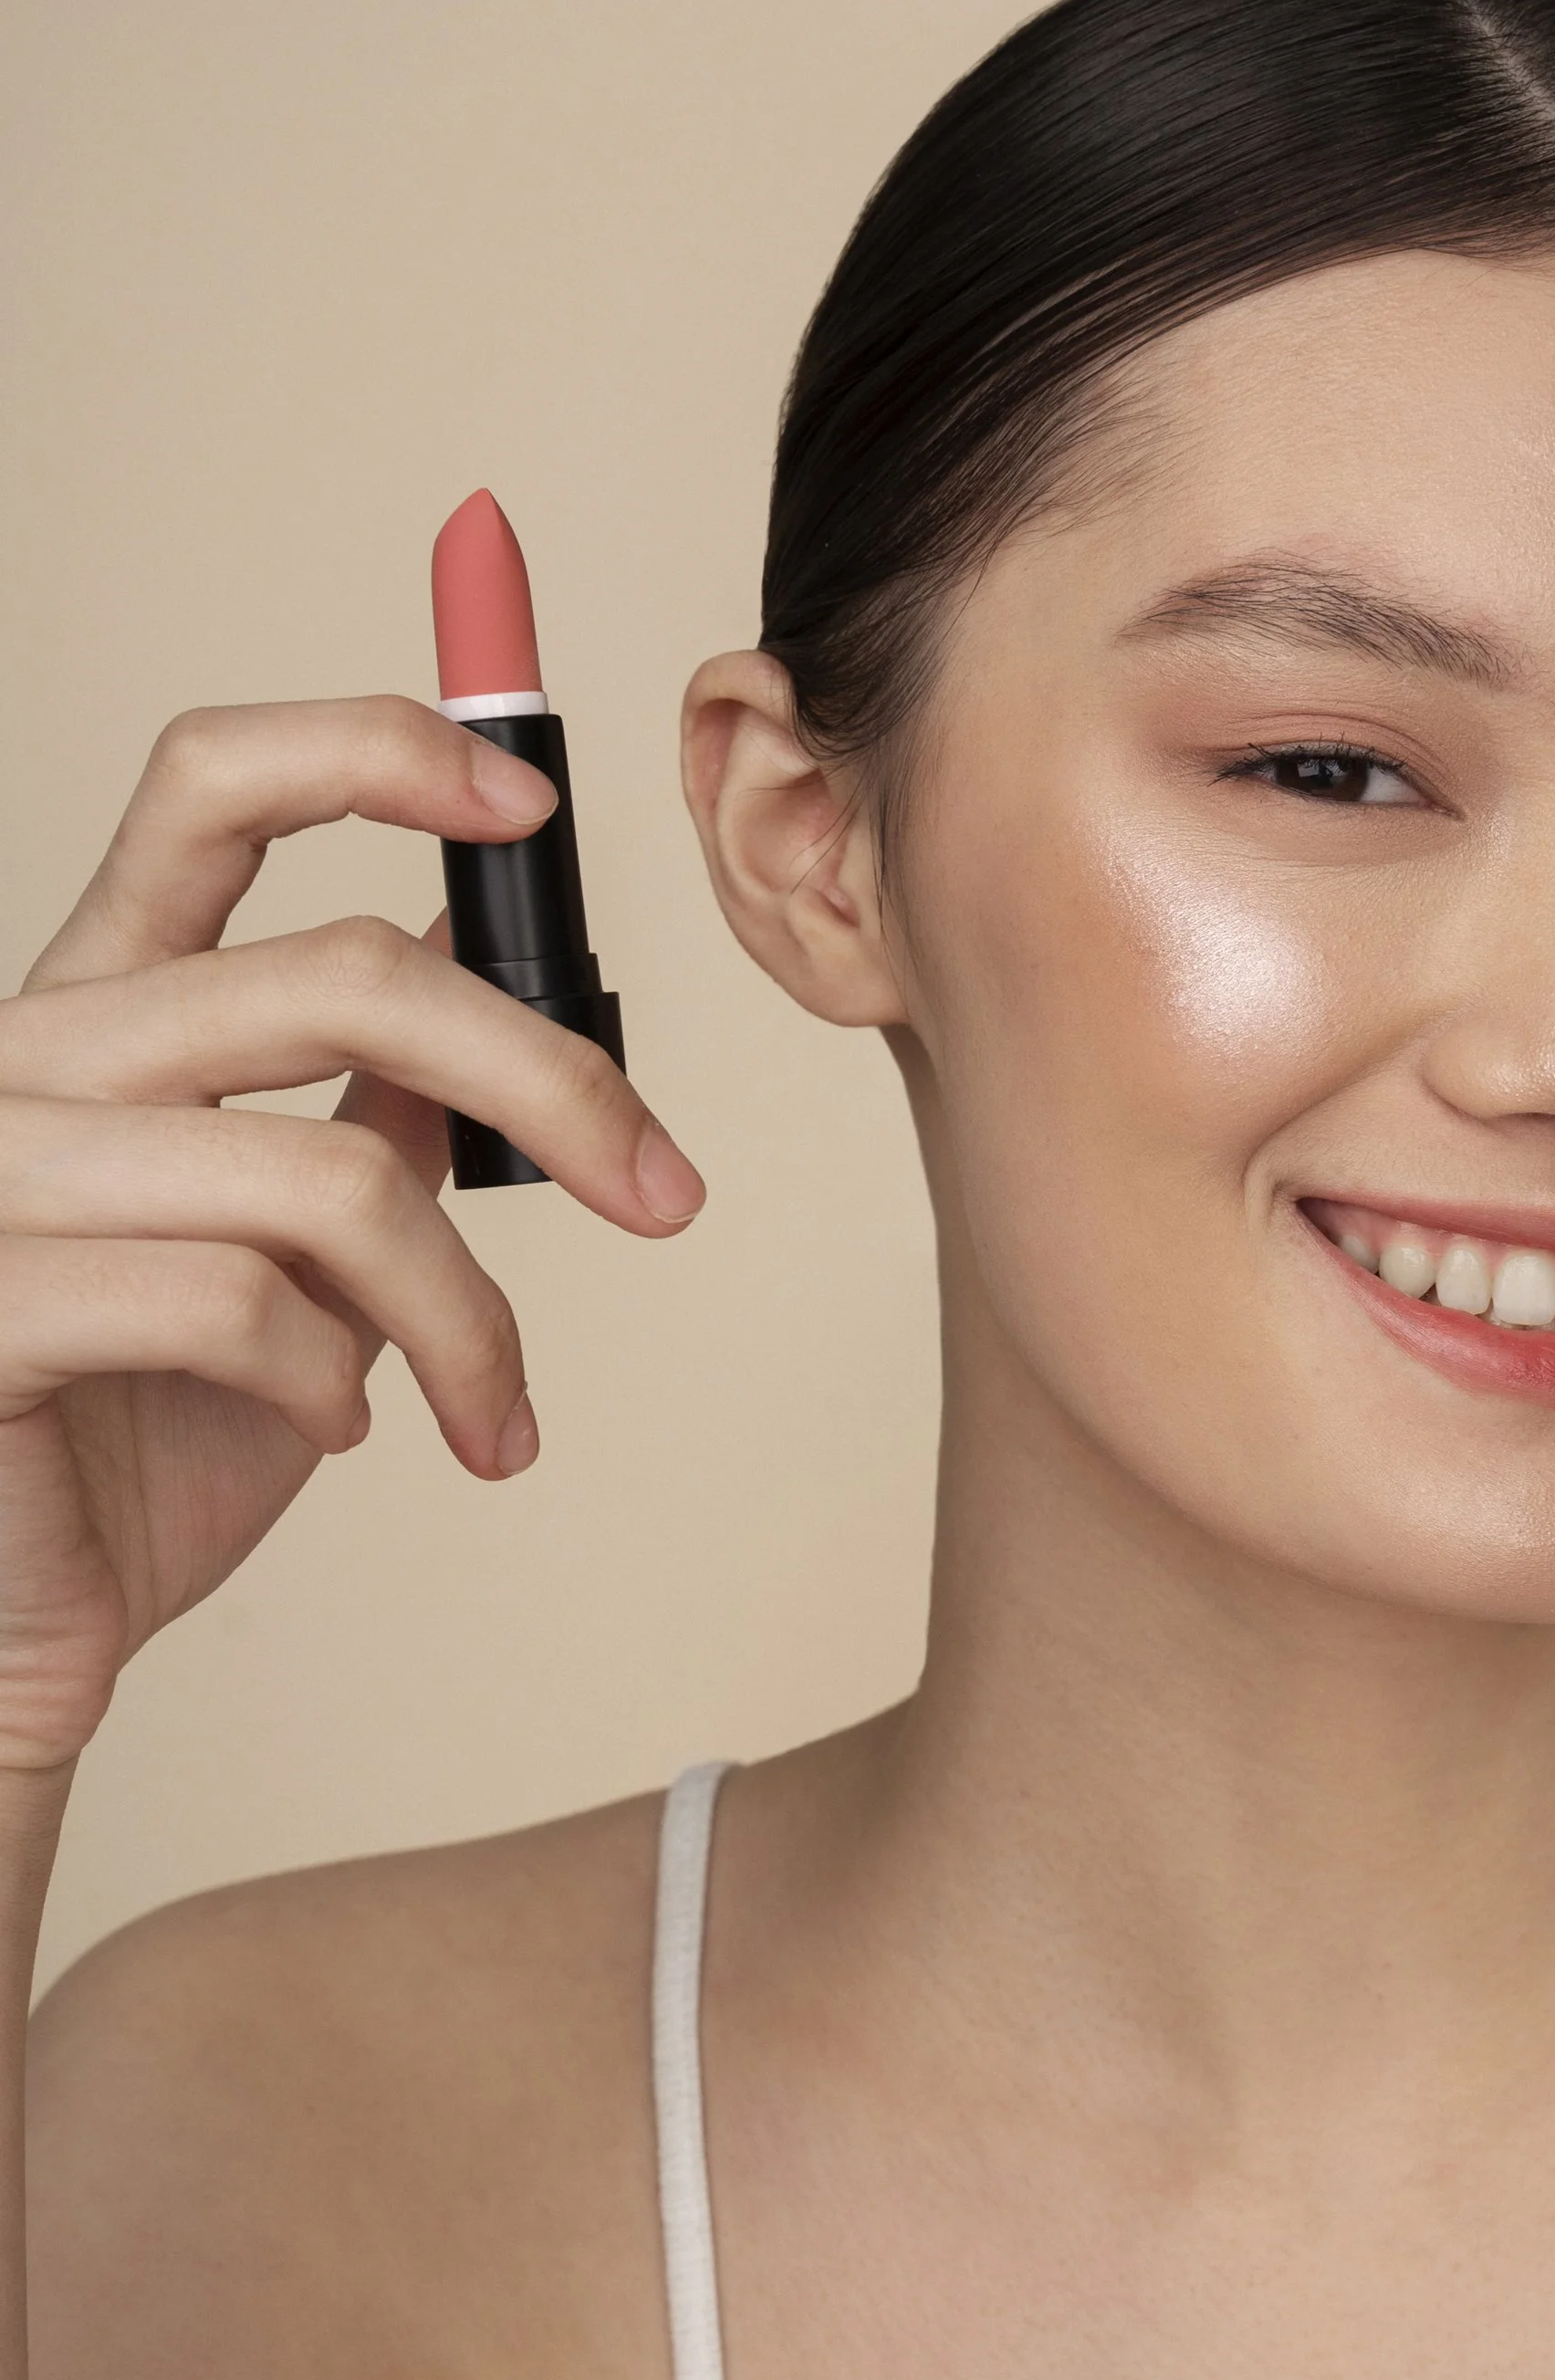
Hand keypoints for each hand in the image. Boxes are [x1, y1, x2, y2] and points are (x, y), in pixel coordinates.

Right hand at [0, 695, 704, 1777]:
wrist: (13, 1627)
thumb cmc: (138, 1439)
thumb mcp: (285, 1249)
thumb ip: (354, 1107)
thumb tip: (470, 979)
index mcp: (96, 1003)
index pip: (211, 783)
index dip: (379, 751)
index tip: (532, 810)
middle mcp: (26, 1052)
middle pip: (345, 973)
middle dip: (557, 1085)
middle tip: (665, 1196)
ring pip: (329, 1176)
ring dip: (467, 1319)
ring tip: (490, 1413)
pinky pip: (238, 1306)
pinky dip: (340, 1387)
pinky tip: (342, 1438)